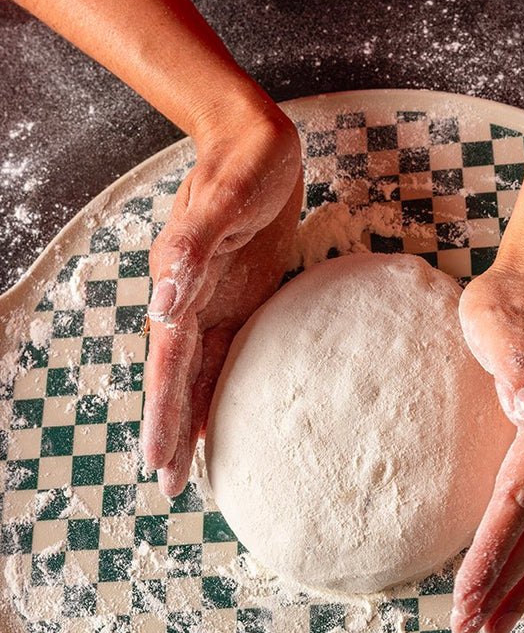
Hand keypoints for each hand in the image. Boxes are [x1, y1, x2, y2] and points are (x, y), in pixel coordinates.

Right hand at [141, 107, 302, 496]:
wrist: (257, 144)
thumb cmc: (242, 165)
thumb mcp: (222, 197)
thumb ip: (191, 245)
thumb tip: (163, 303)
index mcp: (180, 282)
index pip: (168, 361)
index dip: (163, 410)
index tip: (158, 460)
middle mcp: (191, 300)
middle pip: (178, 378)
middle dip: (173, 431)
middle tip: (172, 488)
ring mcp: (214, 302)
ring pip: (199, 374)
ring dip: (193, 420)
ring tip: (191, 469)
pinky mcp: (241, 299)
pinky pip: (227, 354)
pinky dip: (221, 391)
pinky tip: (224, 418)